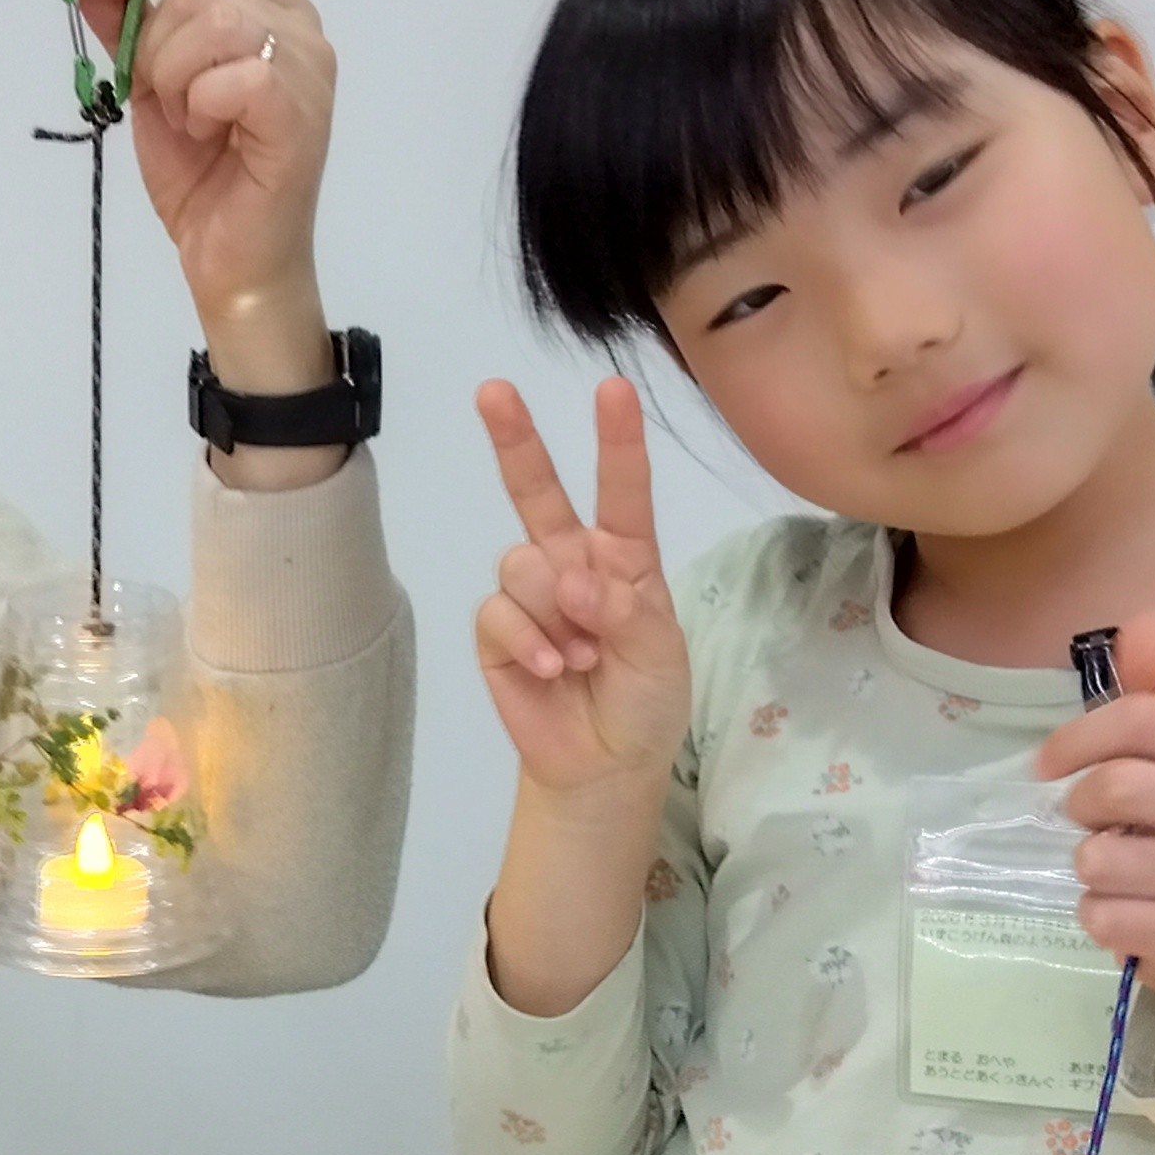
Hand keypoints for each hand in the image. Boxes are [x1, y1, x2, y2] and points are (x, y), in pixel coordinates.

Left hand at [73, 0, 336, 376]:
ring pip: (213, 21)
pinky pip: (233, 76)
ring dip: (176, 78)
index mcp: (271, 9)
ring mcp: (308, 69)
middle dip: (156, 44)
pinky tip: (211, 136)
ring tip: (192, 122)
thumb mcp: (151, 86)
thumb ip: (129, 27)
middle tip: (167, 100)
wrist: (232, 261)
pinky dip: (201, 107)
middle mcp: (300, 28)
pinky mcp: (301, 112)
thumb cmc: (204, 176)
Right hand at [473, 378, 688, 799]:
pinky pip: (499, 612)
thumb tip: (572, 579)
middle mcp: (571, 561)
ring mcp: (529, 595)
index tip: (613, 389)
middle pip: (536, 491)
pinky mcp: (496, 632)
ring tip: (584, 658)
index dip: (617, 440)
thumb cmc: (646, 699)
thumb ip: (625, 610)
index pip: (621, 491)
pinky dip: (529, 641)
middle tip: (493, 391)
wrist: (605, 765)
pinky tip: (553, 669)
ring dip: (555, 612)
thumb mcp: (661, 654)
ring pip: (521, 564)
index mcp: (623, 557)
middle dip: (515, 440)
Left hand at [1037, 609, 1154, 1060]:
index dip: (1078, 735)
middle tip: (1095, 822)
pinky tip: (1131, 911)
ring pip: (1098, 857)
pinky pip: (1102, 915)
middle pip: (1114, 786)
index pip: (1142, 719)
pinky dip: (1099, 914)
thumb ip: (1154, 694)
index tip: (1048, 761)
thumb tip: (1143, 621)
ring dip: (1089, 865)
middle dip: (1082, 806)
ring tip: (1120, 868)